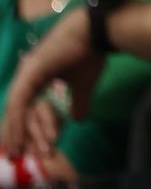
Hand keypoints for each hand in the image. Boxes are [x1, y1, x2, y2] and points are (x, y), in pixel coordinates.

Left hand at [0, 11, 100, 153]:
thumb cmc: (91, 52)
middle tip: (16, 155)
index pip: (25, 106)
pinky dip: (18, 119)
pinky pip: (20, 101)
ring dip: (16, 131)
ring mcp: (27, 72)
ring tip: (17, 151)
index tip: (25, 147)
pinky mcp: (31, 71)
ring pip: (15, 108)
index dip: (23, 126)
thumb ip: (78, 101)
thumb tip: (79, 120)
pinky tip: (19, 134)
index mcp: (37, 76)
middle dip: (16, 134)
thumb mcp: (84, 84)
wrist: (97, 32)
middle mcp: (27, 74)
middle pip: (16, 109)